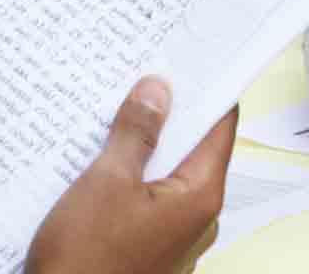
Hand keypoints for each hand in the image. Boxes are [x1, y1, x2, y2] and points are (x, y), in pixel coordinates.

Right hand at [26, 78, 235, 273]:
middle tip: (142, 73)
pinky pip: (147, 200)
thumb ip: (137, 132)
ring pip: (165, 174)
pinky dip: (130, 176)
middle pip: (192, 148)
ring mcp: (174, 239)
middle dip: (167, 113)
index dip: (207, 88)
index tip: (192, 56)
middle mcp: (198, 219)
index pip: (221, 126)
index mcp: (201, 196)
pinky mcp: (148, 251)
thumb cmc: (87, 258)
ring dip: (142, 145)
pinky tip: (100, 158)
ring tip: (113, 109)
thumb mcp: (107, 181)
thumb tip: (159, 90)